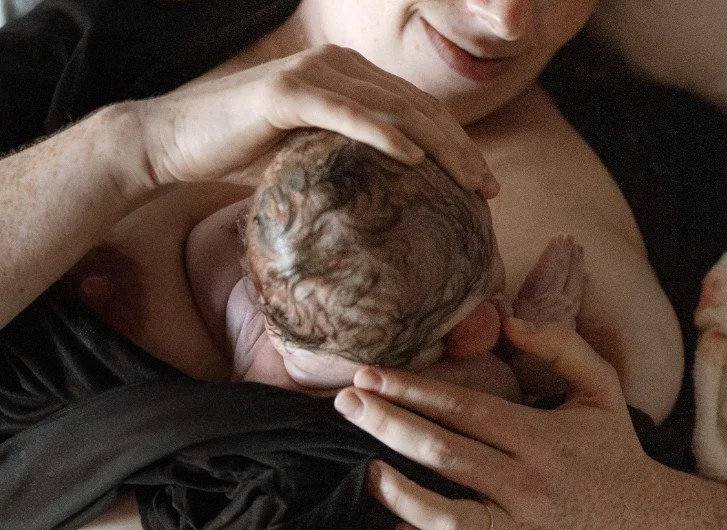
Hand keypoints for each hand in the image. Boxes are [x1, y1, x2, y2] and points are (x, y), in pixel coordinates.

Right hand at [126, 45, 496, 195]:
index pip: (417, 111)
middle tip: (490, 190)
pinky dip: (384, 135)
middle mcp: (337, 66)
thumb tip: (383, 206)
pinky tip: (416, 161)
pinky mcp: (286, 93)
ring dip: (438, 146)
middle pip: (417, 107)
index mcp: (347, 79)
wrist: (175, 142)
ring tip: (469, 180)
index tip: (484, 185)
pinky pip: (348, 114)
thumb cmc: (240, 156)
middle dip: (461, 148)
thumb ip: (346, 164)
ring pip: (393, 109)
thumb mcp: (308, 160)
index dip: (456, 144)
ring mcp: (313, 74)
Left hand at [332, 317, 656, 529]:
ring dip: (398, 493)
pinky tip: (398, 529)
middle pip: (444, 454)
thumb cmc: (613, 450)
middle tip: (346, 404)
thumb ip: (561, 344)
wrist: (642, 526)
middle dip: (388, 426)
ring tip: (365, 468)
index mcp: (543, 438)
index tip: (370, 375)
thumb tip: (507, 322)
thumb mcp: (602, 387)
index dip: (413, 391)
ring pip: (444, 515)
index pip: (466, 410)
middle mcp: (527, 485)